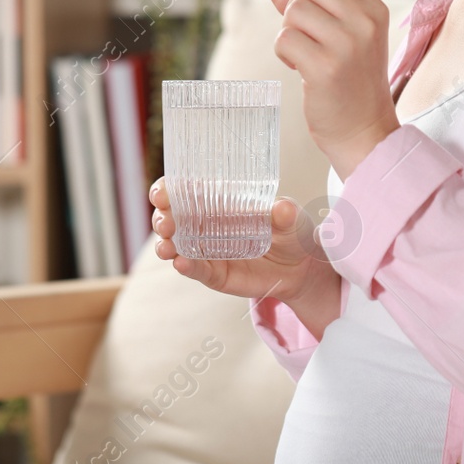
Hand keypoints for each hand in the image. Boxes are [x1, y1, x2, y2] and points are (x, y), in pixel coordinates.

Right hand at [149, 176, 333, 304]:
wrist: (301, 267)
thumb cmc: (292, 232)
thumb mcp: (292, 219)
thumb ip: (285, 213)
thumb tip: (282, 207)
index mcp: (219, 202)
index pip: (186, 191)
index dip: (168, 190)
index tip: (162, 193)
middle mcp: (206, 224)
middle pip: (172, 218)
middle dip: (162, 219)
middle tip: (166, 223)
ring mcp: (207, 250)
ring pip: (176, 245)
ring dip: (166, 244)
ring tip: (167, 246)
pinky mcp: (214, 273)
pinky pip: (195, 270)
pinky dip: (186, 266)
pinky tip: (180, 262)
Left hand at [267, 0, 400, 176]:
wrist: (364, 131)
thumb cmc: (349, 83)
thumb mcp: (337, 38)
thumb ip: (307, 7)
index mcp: (374, 9)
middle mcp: (365, 21)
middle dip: (294, 7)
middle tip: (304, 35)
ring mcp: (348, 43)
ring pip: (294, 12)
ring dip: (288, 33)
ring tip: (304, 55)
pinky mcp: (326, 66)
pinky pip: (286, 39)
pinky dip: (285, 52)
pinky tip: (300, 68)